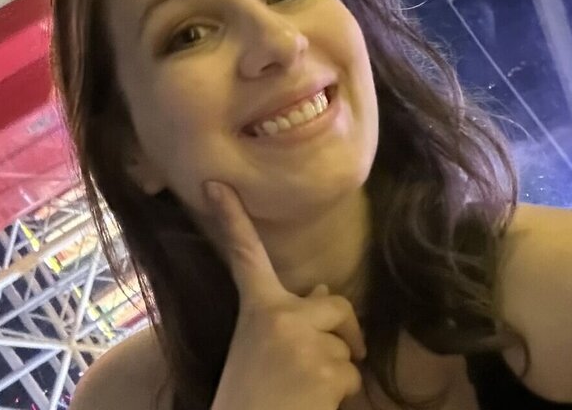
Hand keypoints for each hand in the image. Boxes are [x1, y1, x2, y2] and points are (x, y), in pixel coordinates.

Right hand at [204, 181, 365, 409]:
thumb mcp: (260, 352)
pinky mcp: (326, 368)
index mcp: (255, 309)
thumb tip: (323, 292)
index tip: (218, 184)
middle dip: (347, 330)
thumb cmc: (250, 399)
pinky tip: (313, 406)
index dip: (232, 218)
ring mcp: (303, 340)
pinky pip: (353, 374)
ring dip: (338, 371)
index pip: (244, 256)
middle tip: (339, 358)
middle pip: (336, 303)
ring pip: (347, 346)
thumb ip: (287, 319)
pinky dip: (342, 395)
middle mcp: (278, 316)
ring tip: (303, 394)